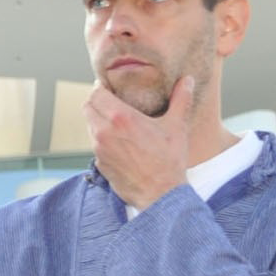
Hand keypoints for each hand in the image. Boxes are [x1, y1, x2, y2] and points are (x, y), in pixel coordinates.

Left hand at [87, 77, 197, 210]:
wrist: (160, 194)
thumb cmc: (170, 160)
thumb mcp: (177, 127)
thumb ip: (181, 99)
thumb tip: (187, 80)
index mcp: (121, 118)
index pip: (96, 93)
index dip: (101, 87)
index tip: (110, 87)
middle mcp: (104, 132)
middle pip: (88, 106)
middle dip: (97, 101)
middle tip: (111, 100)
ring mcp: (99, 149)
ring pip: (90, 125)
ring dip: (98, 119)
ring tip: (116, 120)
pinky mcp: (99, 163)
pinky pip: (95, 144)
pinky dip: (102, 138)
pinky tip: (118, 140)